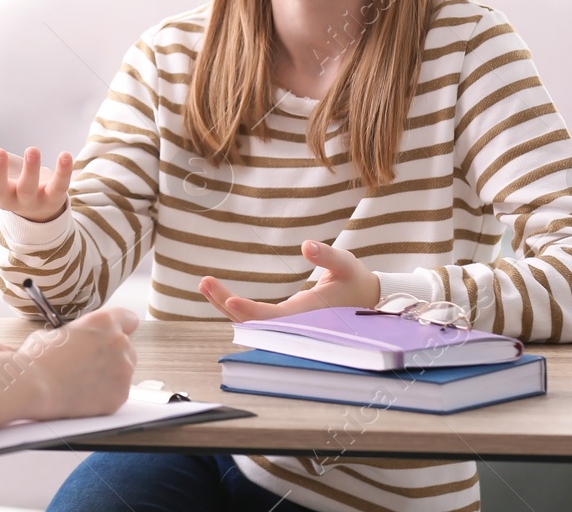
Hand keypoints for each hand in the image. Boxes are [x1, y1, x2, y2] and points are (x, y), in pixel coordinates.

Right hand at [0, 130, 72, 222]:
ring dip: (30, 170)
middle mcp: (5, 198)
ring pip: (27, 189)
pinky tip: (64, 156)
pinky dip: (62, 172)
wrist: (37, 200)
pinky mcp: (52, 197)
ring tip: (32, 149)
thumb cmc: (4, 177)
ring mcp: (29, 200)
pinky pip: (58, 187)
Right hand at [22, 306, 139, 418]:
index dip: (120, 327)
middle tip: (89, 363)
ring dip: (110, 374)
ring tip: (83, 381)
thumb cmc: (38, 358)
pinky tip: (85, 394)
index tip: (112, 335)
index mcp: (104, 322)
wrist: (32, 387)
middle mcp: (119, 343)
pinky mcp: (119, 395)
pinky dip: (105, 394)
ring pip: (124, 370)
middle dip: (112, 354)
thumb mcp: (56, 332)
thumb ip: (77, 333)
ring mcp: (122, 371)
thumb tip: (77, 339)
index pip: (129, 319)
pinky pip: (118, 392)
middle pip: (126, 347)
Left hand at [199, 240, 379, 321]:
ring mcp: (287, 326)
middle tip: (204, 281)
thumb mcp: (346, 264)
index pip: (272, 319)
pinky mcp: (284, 322)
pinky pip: (255, 320)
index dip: (249, 312)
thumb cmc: (356, 282)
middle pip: (253, 324)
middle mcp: (293, 326)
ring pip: (250, 323)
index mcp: (307, 315)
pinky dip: (235, 308)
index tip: (228, 300)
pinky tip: (220, 294)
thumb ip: (328, 256)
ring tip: (205, 283)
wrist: (367, 301)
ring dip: (225, 306)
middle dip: (225, 305)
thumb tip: (306, 246)